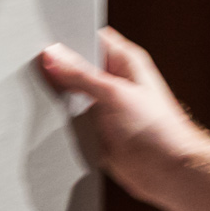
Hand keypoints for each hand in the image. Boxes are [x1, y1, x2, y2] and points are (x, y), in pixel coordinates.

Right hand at [36, 29, 209, 210]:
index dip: (67, 39)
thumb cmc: (156, 130)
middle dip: (59, 72)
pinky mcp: (98, 131)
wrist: (167, 172)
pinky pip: (72, 121)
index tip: (44, 46)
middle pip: (76, 67)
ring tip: (48, 101)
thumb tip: (53, 55)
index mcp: (125, 62)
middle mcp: (114, 82)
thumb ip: (80, 75)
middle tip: (42, 75)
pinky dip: (63, 123)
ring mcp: (105, 107)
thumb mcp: (113, 93)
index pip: (90, 38)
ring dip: (60, 101)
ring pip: (71, 96)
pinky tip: (54, 123)